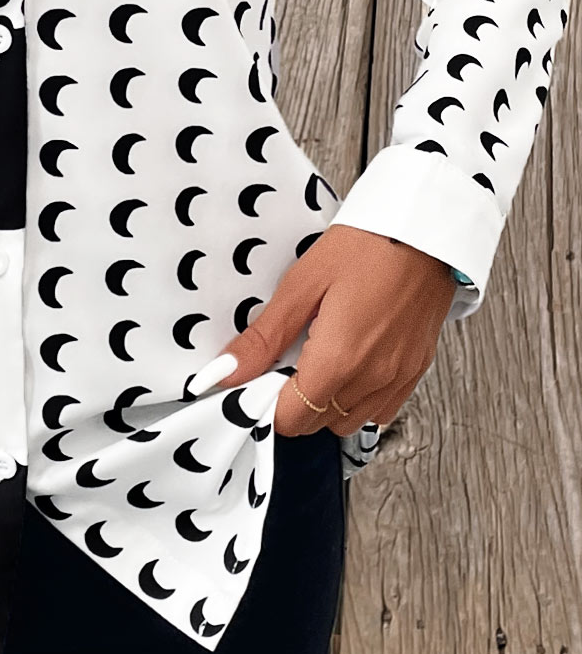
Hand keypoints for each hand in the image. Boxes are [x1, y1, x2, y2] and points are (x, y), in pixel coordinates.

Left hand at [213, 225, 459, 437]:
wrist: (424, 228)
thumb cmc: (368, 245)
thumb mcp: (303, 283)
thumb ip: (266, 335)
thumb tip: (229, 370)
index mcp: (340, 358)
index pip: (292, 419)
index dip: (266, 406)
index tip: (257, 381)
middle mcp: (373, 377)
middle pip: (319, 425)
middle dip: (294, 404)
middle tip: (284, 362)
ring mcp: (399, 377)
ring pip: (352, 422)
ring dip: (327, 404)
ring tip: (318, 359)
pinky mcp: (417, 369)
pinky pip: (382, 409)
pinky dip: (360, 398)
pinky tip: (350, 363)